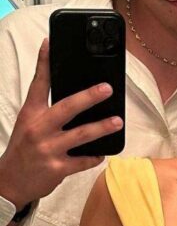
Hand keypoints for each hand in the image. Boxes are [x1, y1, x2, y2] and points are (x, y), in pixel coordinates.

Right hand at [0, 39, 122, 207]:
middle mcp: (39, 129)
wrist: (9, 182)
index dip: (44, 62)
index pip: (38, 84)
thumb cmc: (23, 149)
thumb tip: (76, 96)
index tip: (50, 43)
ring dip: (102, 127)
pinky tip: (104, 152)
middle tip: (107, 88)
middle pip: (67, 108)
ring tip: (118, 121)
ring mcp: (48, 149)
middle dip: (89, 97)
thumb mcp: (28, 124)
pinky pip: (83, 161)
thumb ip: (46, 110)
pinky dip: (95, 157)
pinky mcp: (57, 169)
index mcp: (30, 114)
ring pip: (81, 135)